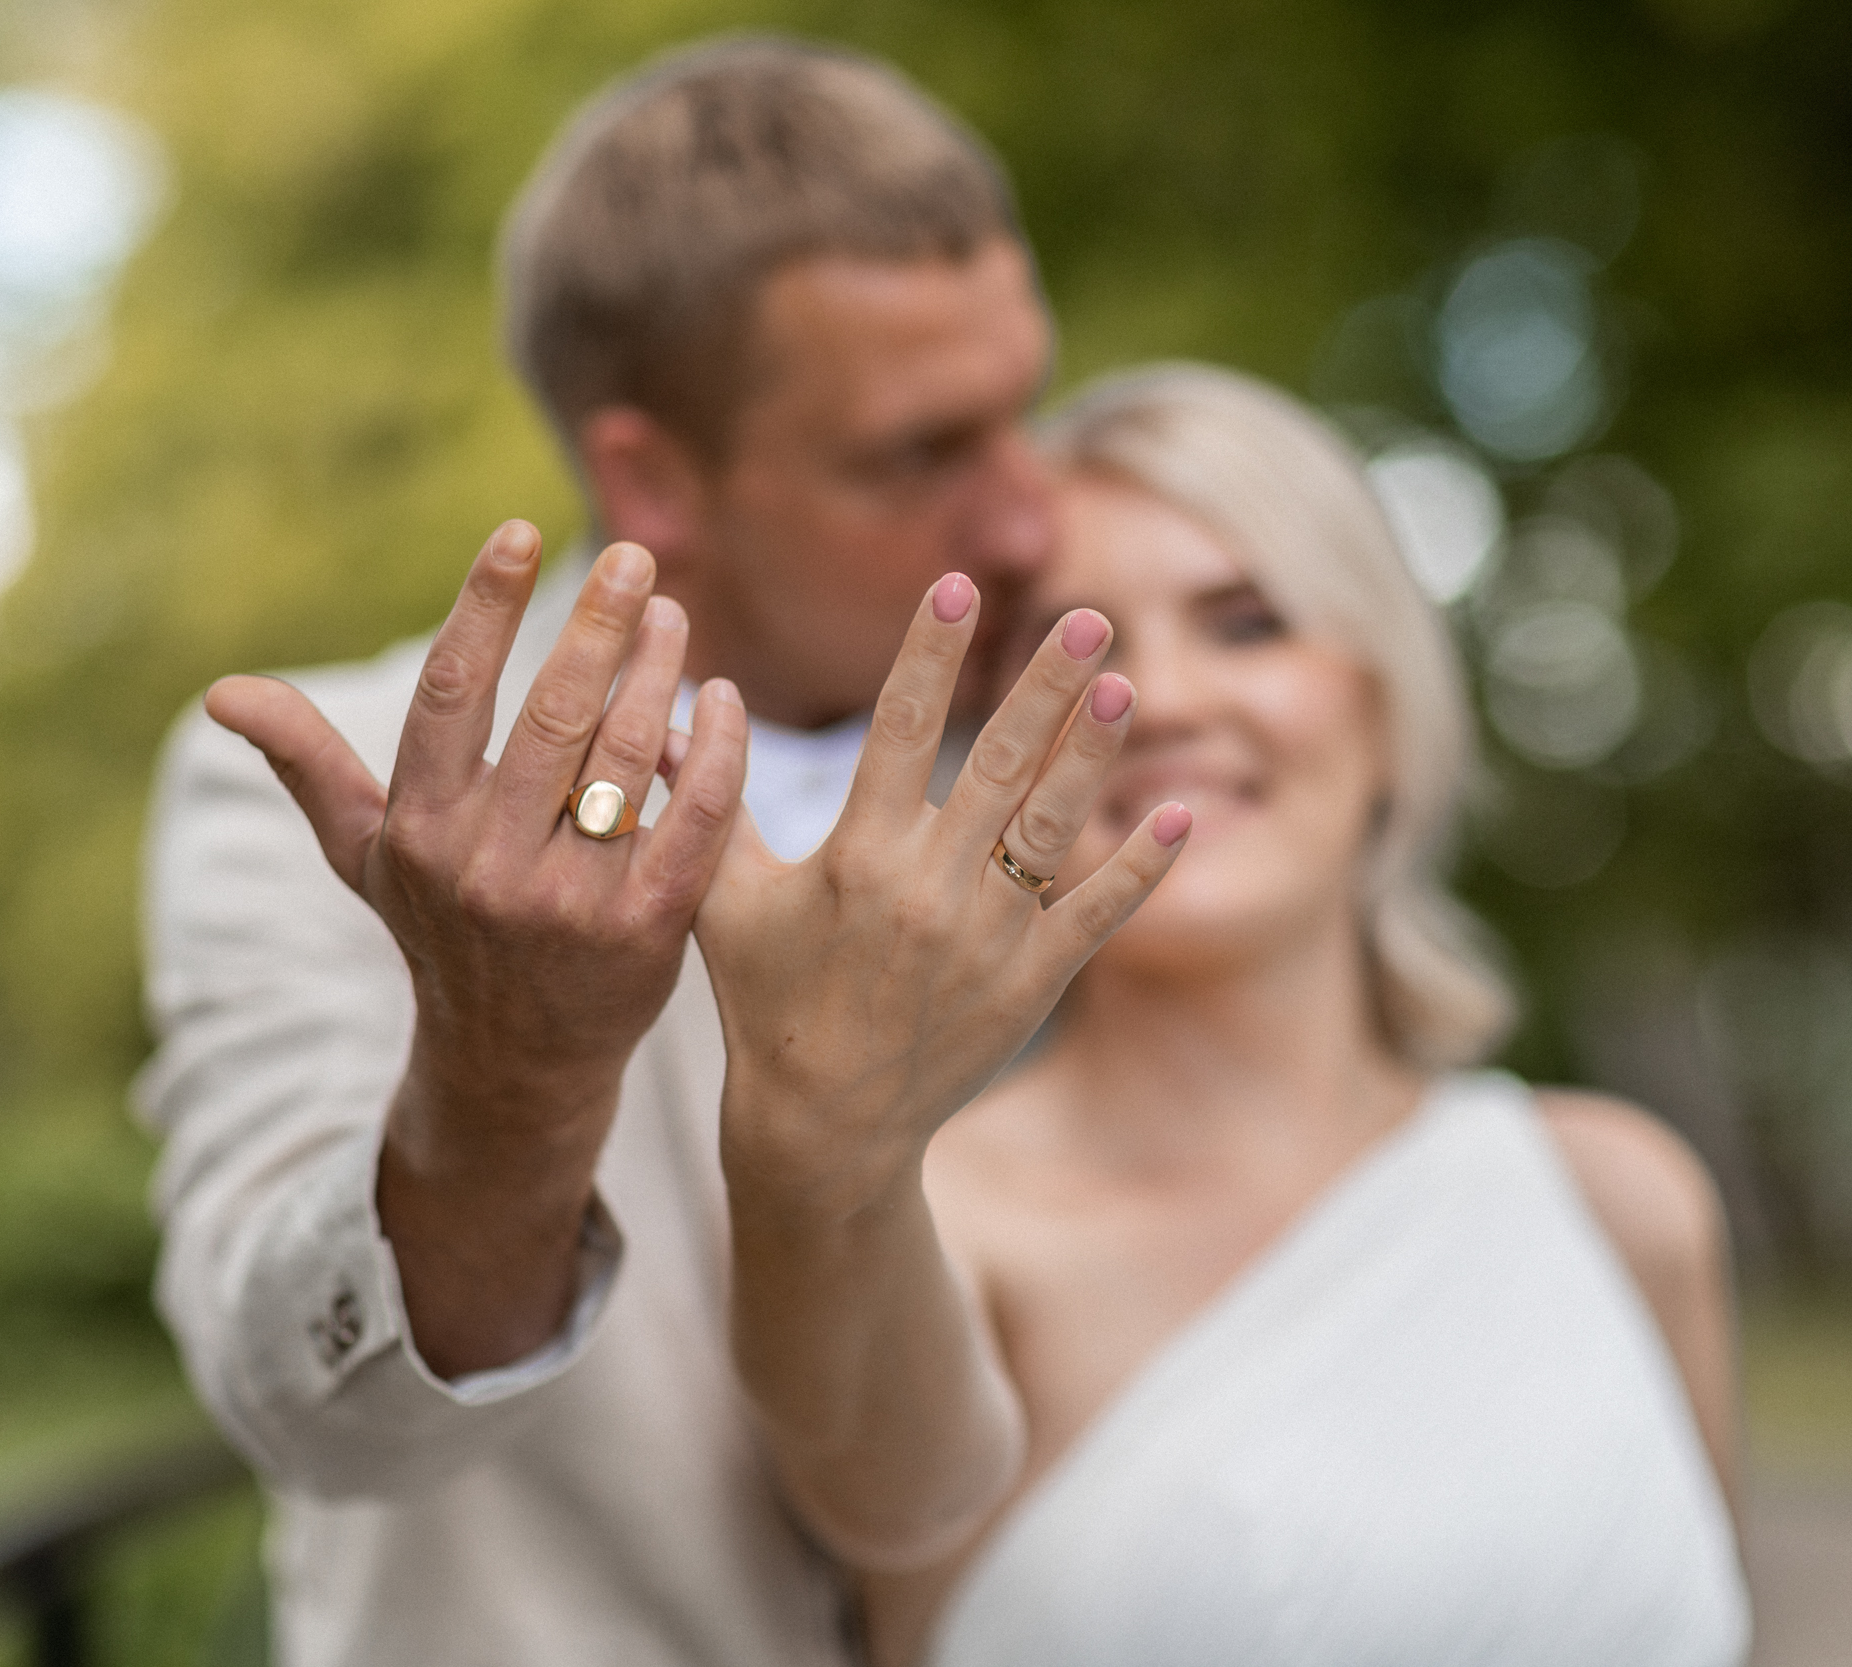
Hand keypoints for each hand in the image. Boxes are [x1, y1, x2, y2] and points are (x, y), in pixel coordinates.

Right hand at [206, 522, 751, 1372]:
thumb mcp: (365, 858)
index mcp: (419, 831)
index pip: (451, 694)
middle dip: (596, 623)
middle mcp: (487, 866)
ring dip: (657, 672)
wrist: (514, 1067)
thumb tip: (220, 691)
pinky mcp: (648, 933)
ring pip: (628, 757)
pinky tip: (724, 700)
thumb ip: (308, 765)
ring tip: (672, 617)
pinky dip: (716, 753)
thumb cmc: (441, 934)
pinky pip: (696, 821)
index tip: (515, 532)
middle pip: (552, 714)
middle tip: (633, 557)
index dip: (482, 606)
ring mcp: (570, 903)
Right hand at [694, 571, 1188, 1563]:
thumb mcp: (722, 901)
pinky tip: (1177, 815)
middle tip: (1090, 616)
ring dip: (1094, 755)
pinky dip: (1140, 867)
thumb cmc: (766, 1000)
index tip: (958, 583)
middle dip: (1045, 684)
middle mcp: (930, 890)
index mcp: (858, 858)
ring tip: (1127, 685)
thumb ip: (707, 800)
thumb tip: (674, 705)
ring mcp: (989, 938)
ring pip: (1055, 828)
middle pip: (999, 764)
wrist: (825, 1126)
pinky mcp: (1031, 984)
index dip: (930, 652)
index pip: (899, 730)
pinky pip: (1096, 914)